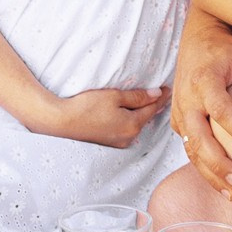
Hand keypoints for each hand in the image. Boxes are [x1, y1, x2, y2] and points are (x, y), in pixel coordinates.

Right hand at [41, 84, 167, 148]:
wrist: (62, 122)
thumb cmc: (87, 106)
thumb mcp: (115, 96)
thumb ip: (138, 97)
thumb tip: (157, 94)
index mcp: (133, 125)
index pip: (152, 108)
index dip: (161, 98)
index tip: (169, 89)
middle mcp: (128, 137)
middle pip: (145, 118)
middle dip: (153, 106)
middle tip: (163, 94)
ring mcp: (118, 142)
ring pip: (135, 125)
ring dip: (141, 114)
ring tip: (148, 103)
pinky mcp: (109, 142)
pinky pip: (126, 129)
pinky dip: (130, 120)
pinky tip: (129, 115)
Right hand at [170, 15, 231, 192]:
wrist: (196, 43)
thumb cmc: (227, 52)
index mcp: (205, 81)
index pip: (221, 109)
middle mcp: (188, 99)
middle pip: (198, 137)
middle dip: (218, 162)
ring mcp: (180, 113)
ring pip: (191, 149)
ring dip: (210, 173)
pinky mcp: (178, 123)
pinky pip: (190, 150)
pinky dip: (205, 169)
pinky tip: (222, 185)